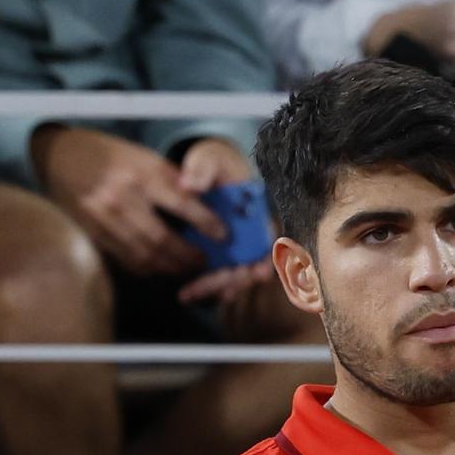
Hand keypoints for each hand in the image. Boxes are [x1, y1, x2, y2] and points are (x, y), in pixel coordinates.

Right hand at [30, 124, 210, 276]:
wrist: (60, 157)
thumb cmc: (107, 154)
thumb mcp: (142, 155)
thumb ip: (169, 180)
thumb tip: (202, 206)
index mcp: (140, 171)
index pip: (183, 203)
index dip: (207, 223)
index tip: (224, 235)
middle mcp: (121, 196)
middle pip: (163, 240)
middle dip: (189, 256)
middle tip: (206, 261)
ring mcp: (103, 218)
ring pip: (144, 256)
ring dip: (169, 267)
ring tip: (186, 268)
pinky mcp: (91, 234)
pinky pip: (125, 260)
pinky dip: (146, 268)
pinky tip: (158, 267)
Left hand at [172, 139, 268, 302]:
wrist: (204, 171)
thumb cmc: (213, 164)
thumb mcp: (209, 159)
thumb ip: (202, 169)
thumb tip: (188, 184)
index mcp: (258, 212)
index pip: (269, 240)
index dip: (267, 259)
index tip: (258, 273)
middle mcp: (252, 235)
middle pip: (252, 267)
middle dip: (234, 281)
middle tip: (215, 292)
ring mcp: (237, 248)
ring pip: (233, 278)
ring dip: (214, 289)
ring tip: (188, 294)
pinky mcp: (219, 257)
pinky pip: (216, 278)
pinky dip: (204, 288)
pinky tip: (184, 294)